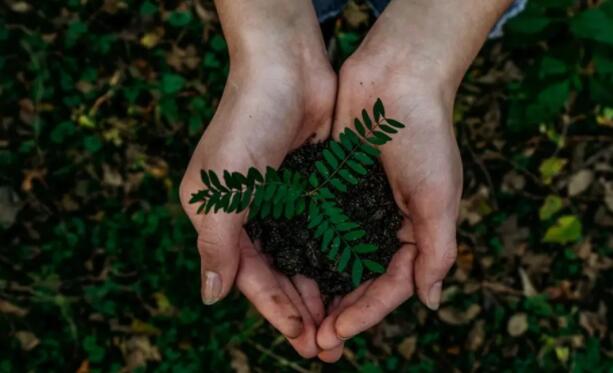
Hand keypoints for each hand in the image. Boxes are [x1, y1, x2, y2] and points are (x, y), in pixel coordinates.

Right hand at [180, 0, 336, 356]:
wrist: (286, 69)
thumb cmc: (246, 124)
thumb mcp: (220, 189)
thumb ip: (215, 245)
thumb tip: (210, 297)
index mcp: (221, 218)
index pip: (249, 277)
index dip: (274, 310)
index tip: (302, 338)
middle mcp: (251, 215)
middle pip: (278, 275)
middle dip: (301, 312)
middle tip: (328, 347)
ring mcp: (284, 202)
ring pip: (303, 259)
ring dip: (321, 292)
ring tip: (342, 325)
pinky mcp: (313, 188)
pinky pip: (324, 233)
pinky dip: (335, 258)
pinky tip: (352, 281)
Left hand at [316, 53, 461, 356]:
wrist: (396, 77)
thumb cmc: (425, 135)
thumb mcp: (439, 196)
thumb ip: (437, 250)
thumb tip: (431, 303)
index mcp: (414, 232)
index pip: (390, 286)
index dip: (365, 314)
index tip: (336, 334)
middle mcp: (383, 225)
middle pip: (359, 281)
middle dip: (339, 313)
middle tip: (313, 344)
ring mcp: (355, 208)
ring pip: (334, 261)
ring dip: (318, 291)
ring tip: (297, 321)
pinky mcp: (331, 188)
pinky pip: (315, 228)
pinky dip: (303, 252)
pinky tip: (284, 272)